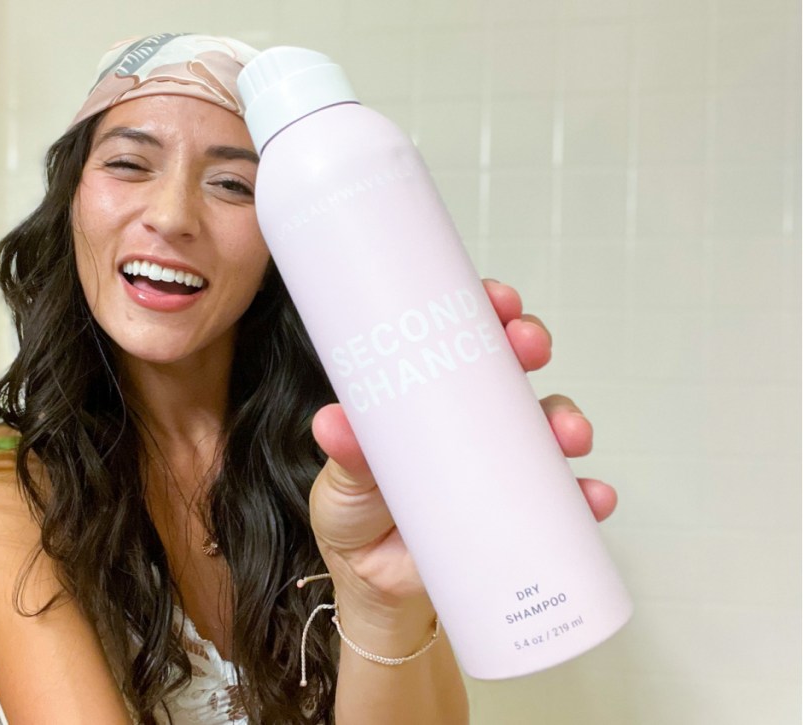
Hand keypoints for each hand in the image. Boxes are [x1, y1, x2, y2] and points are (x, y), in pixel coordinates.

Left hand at [309, 280, 616, 609]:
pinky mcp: (521, 511)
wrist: (374, 584)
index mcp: (429, 395)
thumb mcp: (342, 481)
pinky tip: (591, 496)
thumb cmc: (356, 515)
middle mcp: (472, 418)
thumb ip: (346, 455)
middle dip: (528, 346)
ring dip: (565, 419)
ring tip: (567, 433)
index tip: (496, 299)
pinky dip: (584, 493)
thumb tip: (333, 422)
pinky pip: (564, 496)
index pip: (462, 335)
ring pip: (547, 424)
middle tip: (527, 347)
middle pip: (511, 366)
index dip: (485, 308)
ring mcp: (501, 461)